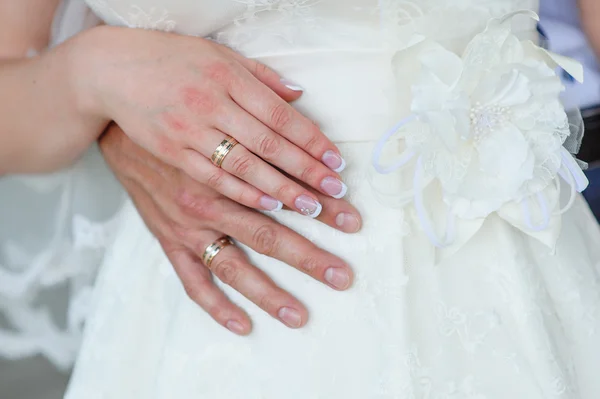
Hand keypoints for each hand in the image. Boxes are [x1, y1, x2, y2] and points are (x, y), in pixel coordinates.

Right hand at [78, 26, 346, 218]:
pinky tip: (268, 205)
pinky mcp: (172, 155)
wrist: (113, 71)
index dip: (313, 141)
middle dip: (308, 172)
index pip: (281, 117)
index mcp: (230, 79)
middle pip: (270, 146)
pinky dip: (243, 193)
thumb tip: (299, 96)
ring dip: (282, 190)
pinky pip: (213, 179)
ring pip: (245, 168)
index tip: (337, 163)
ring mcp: (191, 133)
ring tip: (313, 208)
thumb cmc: (172, 61)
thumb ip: (261, 77)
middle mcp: (213, 106)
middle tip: (337, 194)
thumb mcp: (219, 57)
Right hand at [99, 124, 361, 334]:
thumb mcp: (217, 101)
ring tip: (300, 316)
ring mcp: (188, 227)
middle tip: (342, 276)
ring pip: (233, 267)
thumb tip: (300, 94)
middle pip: (267, 235)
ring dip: (268, 293)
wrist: (121, 131)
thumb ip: (259, 99)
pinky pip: (193, 281)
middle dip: (309, 257)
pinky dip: (216, 306)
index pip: (285, 192)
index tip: (351, 216)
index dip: (322, 204)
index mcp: (226, 168)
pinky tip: (243, 325)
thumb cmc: (178, 119)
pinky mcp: (170, 241)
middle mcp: (209, 203)